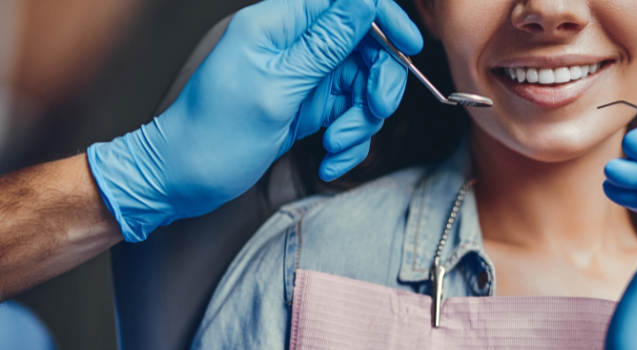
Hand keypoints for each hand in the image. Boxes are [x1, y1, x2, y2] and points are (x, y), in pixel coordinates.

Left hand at [86, 0, 422, 241]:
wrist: (183, 180)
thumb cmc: (213, 135)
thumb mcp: (276, 88)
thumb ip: (325, 43)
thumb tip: (363, 1)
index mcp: (278, 24)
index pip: (345, 0)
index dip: (383, 17)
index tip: (408, 46)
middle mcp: (294, 45)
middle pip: (364, 46)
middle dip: (377, 83)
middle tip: (374, 112)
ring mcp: (303, 76)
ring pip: (361, 85)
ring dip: (360, 121)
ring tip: (334, 146)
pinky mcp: (307, 105)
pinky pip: (347, 114)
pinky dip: (347, 140)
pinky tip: (327, 159)